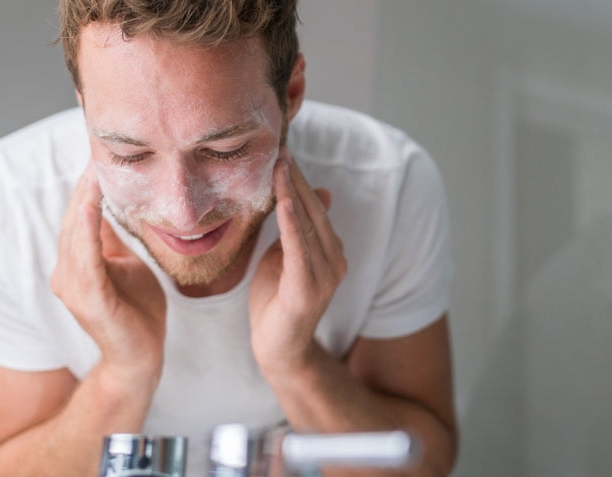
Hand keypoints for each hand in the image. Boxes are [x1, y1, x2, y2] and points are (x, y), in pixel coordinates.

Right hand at [51, 165, 166, 378]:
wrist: (141, 358)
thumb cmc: (136, 312)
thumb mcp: (124, 264)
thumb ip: (112, 240)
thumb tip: (112, 205)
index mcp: (75, 265)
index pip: (78, 216)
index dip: (87, 185)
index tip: (99, 152)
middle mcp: (66, 273)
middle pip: (73, 218)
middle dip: (84, 183)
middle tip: (97, 146)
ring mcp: (72, 286)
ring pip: (75, 231)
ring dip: (85, 197)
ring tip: (96, 166)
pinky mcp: (87, 298)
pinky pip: (86, 254)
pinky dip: (87, 225)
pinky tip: (93, 202)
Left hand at [248, 149, 345, 371]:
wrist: (278, 349)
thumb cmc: (276, 302)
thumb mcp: (286, 257)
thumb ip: (296, 229)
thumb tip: (316, 193)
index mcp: (331, 253)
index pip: (316, 209)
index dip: (300, 181)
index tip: (284, 154)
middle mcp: (335, 262)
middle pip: (314, 212)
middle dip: (296, 180)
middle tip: (281, 152)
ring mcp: (324, 277)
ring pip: (308, 226)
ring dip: (292, 194)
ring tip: (279, 167)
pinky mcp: (307, 290)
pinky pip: (299, 250)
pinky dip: (292, 225)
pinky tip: (285, 203)